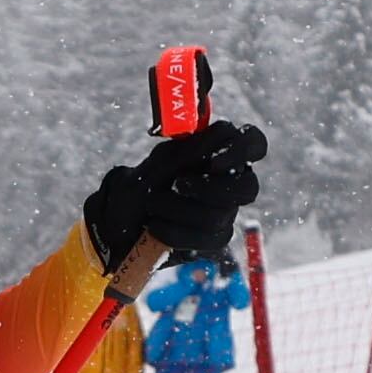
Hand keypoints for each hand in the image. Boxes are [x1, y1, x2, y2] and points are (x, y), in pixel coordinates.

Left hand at [84, 119, 270, 268]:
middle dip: (209, 189)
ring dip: (179, 209)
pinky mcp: (214, 238)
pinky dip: (175, 231)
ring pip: (221, 214)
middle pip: (247, 187)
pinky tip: (155, 227)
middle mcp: (228, 181)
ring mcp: (224, 211)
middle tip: (179, 184)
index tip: (213, 163)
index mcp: (218, 153)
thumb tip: (221, 134)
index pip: (253, 143)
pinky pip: (208, 238)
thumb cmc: (138, 188)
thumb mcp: (156, 164)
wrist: (118, 226)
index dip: (242, 151)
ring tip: (153, 205)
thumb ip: (189, 150)